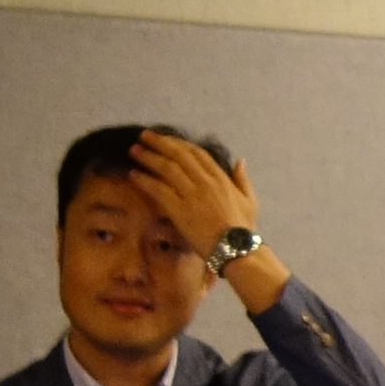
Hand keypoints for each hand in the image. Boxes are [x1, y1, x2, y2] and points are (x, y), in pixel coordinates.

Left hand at [129, 131, 281, 309]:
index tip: (166, 139)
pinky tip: (134, 175)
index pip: (196, 153)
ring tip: (134, 150)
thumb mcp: (250, 201)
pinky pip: (159, 190)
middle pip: (178, 155)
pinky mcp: (180, 210)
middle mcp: (205, 182)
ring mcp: (192, 195)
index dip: (179, 143)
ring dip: (148, 157)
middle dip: (159, 143)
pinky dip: (145, 180)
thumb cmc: (243, 229)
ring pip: (166, 168)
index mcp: (221, 178)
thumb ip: (242, 179)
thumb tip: (240, 160)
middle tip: (144, 135)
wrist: (236, 250)